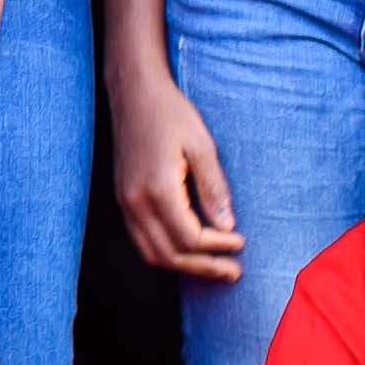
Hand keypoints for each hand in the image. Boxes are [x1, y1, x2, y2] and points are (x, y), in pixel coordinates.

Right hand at [110, 66, 243, 278]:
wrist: (134, 93)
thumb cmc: (171, 114)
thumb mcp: (202, 146)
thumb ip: (214, 189)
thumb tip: (227, 226)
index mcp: (158, 189)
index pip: (190, 238)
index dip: (218, 247)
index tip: (241, 241)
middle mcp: (135, 201)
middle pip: (169, 254)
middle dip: (203, 267)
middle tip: (233, 271)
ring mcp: (125, 202)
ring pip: (151, 253)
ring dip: (183, 265)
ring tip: (213, 266)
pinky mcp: (123, 198)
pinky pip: (141, 239)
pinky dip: (166, 251)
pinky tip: (188, 248)